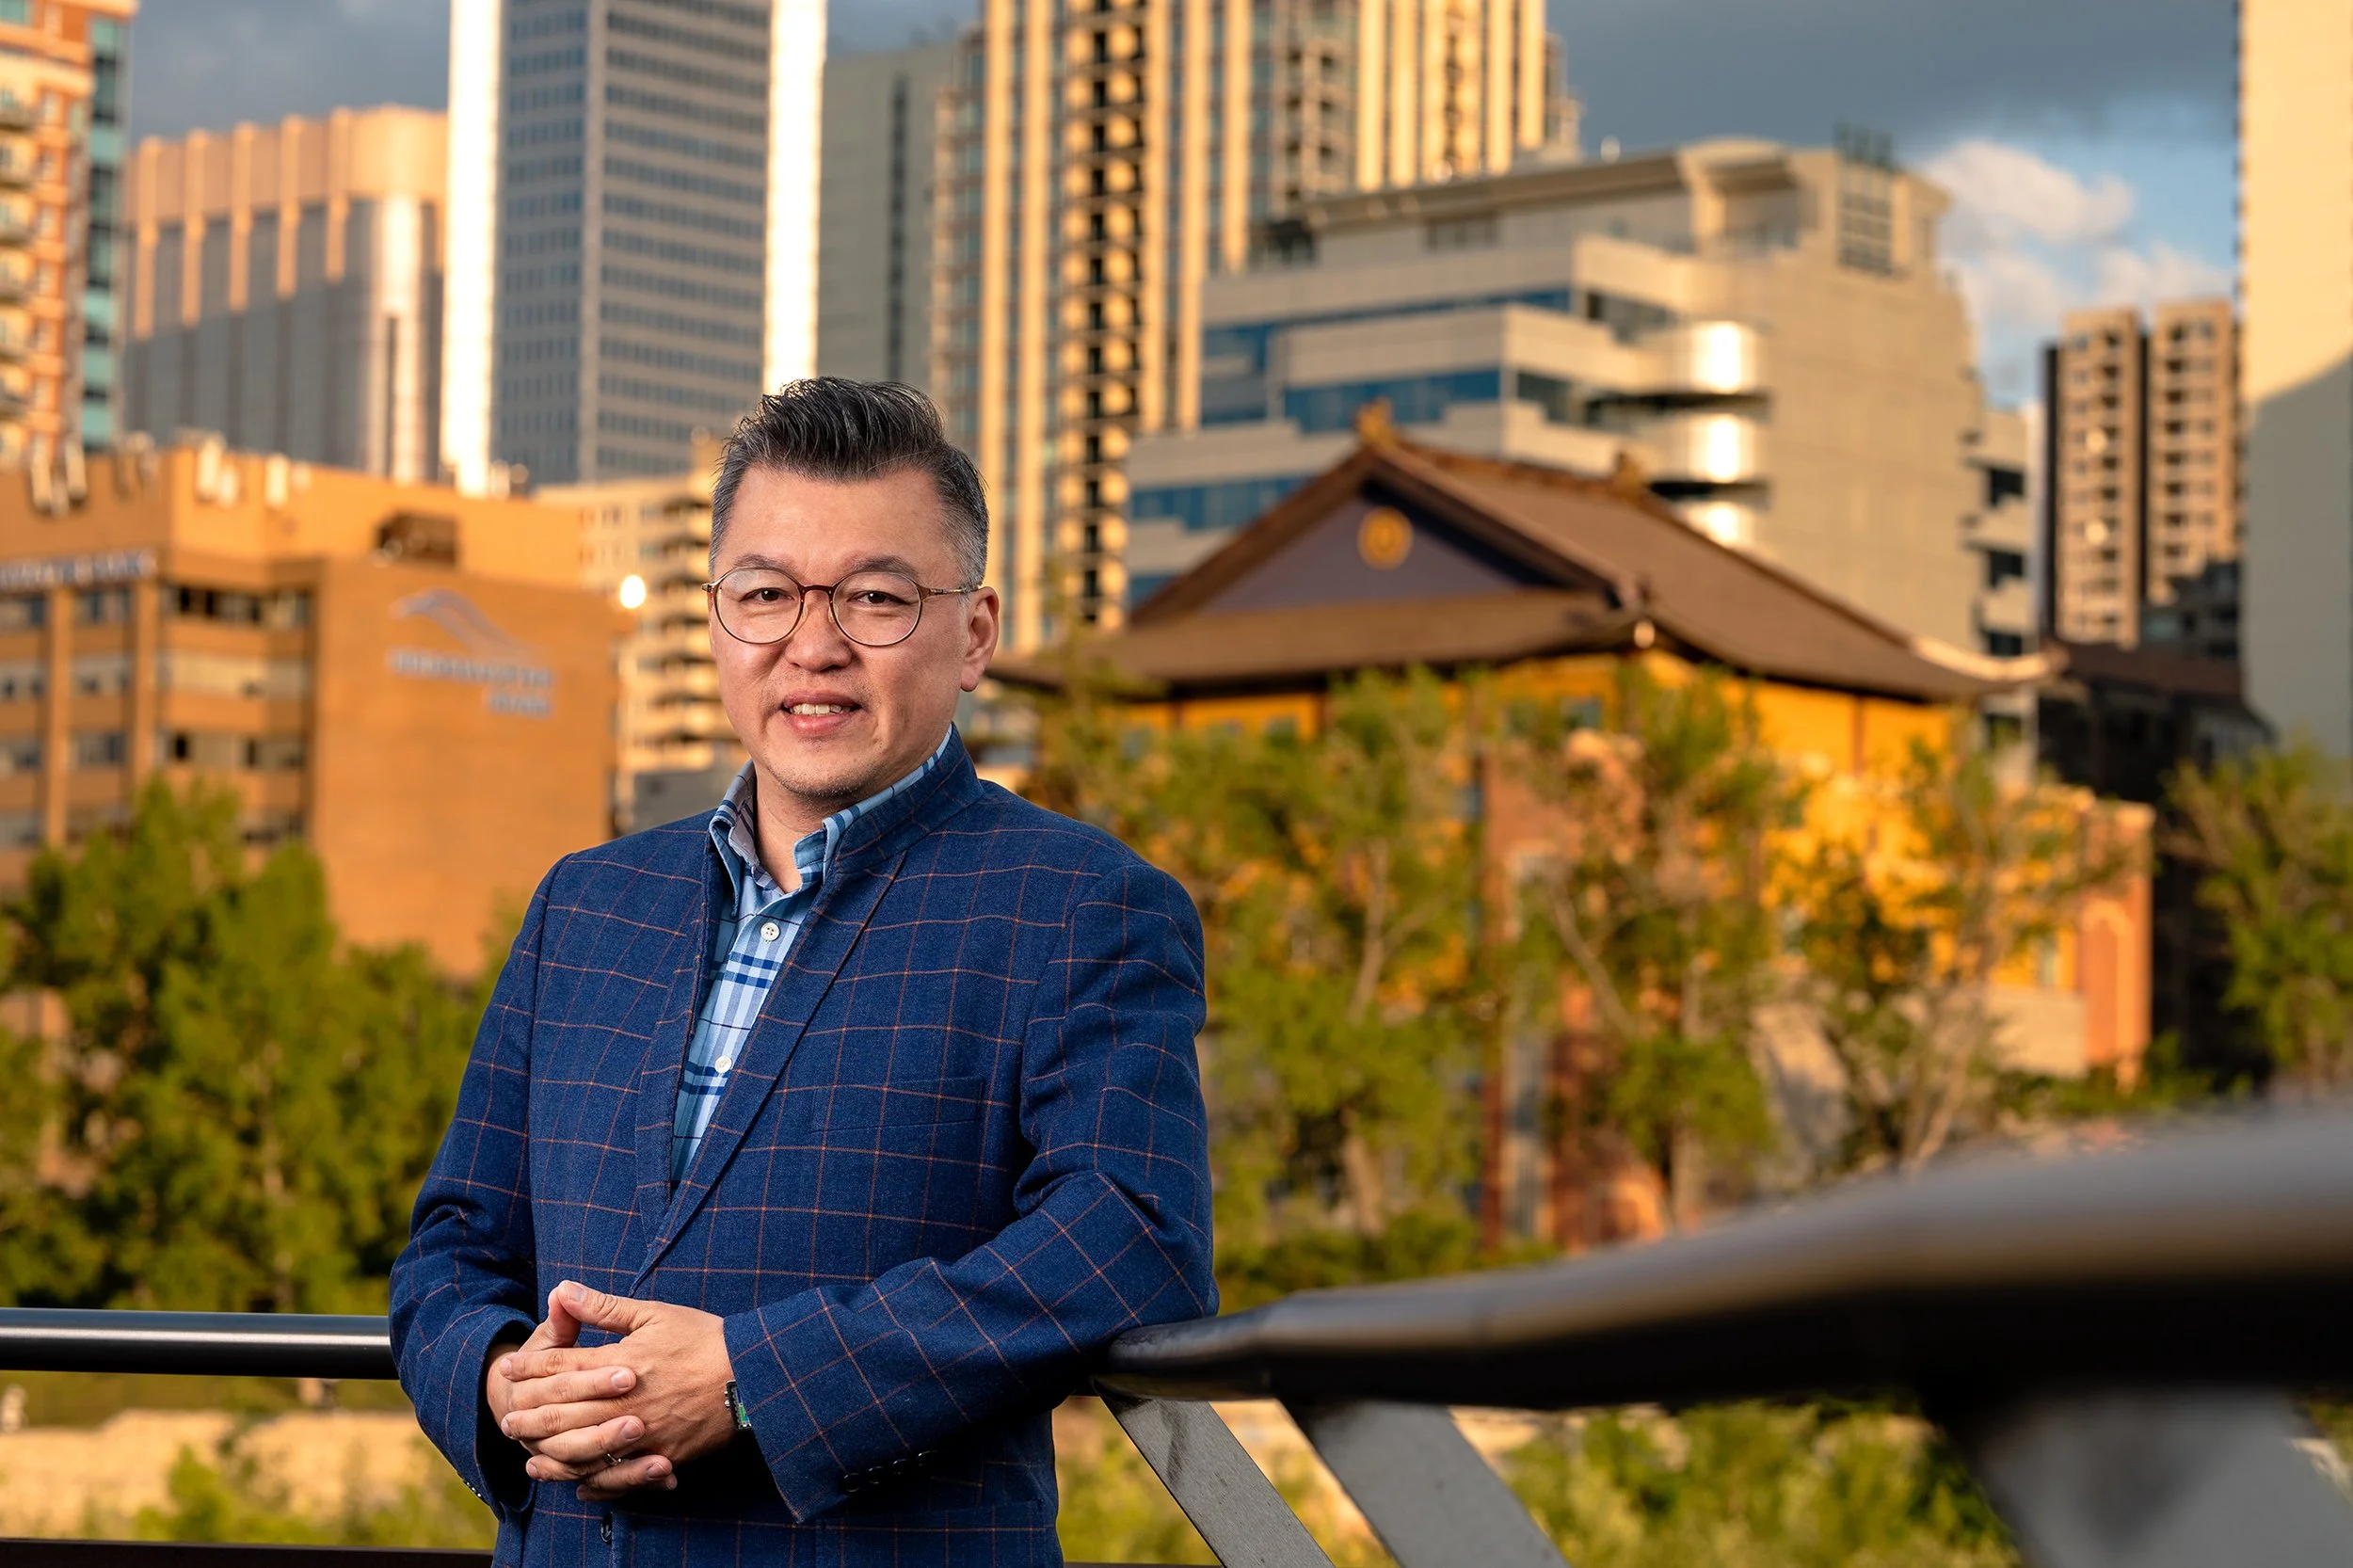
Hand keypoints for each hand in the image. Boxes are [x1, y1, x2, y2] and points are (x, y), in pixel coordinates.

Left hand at [499, 1280, 738, 1501]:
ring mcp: (643, 1432)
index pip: (564, 1365)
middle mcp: (625, 1401)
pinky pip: (617, 1474)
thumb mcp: (654, 1313)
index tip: (508, 1369)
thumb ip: (604, 1307)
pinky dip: (590, 1479)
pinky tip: (573, 1480)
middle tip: (506, 1418)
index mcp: (621, 1362)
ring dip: (550, 1451)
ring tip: (528, 1452)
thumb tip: (562, 1289)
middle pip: (563, 1412)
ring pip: (583, 1448)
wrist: (753, 1374)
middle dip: (530, 1414)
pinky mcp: (661, 1454)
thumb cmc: (704, 1338)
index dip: (532, 1367)